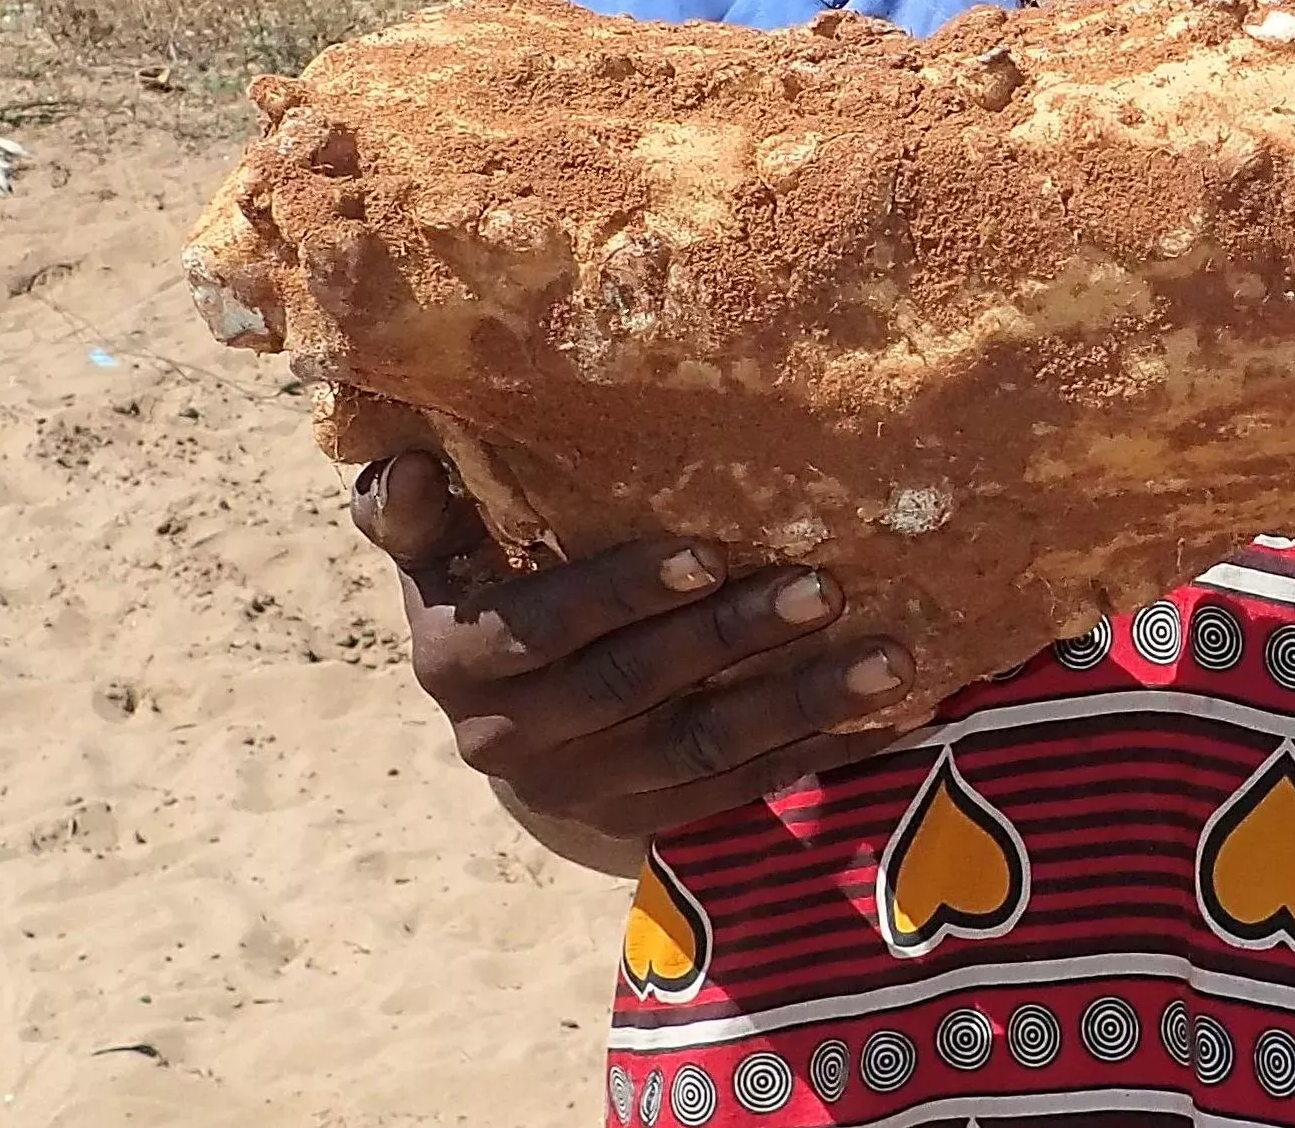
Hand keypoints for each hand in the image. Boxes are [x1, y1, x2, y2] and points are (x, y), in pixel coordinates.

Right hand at [350, 451, 912, 841]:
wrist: (514, 727)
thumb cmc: (493, 594)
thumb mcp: (444, 554)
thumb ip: (416, 514)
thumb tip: (403, 466)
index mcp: (459, 659)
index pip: (540, 627)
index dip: (620, 592)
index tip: (708, 551)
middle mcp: (512, 738)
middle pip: (634, 689)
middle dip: (734, 636)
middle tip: (829, 586)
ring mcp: (584, 794)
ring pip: (701, 752)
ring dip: (799, 704)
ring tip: (889, 657)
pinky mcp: (646, 828)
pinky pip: (739, 797)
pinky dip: (818, 757)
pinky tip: (891, 718)